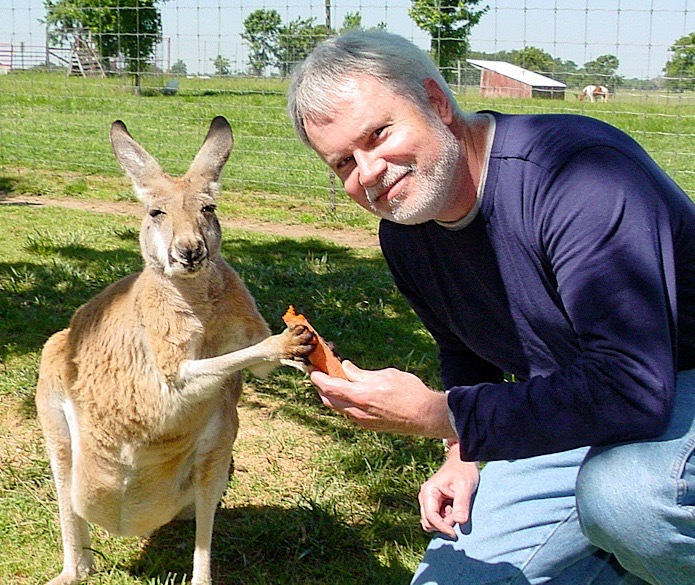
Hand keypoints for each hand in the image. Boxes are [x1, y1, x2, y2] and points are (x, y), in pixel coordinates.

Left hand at [309, 360, 453, 437]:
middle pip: (328, 400)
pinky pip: (348, 414)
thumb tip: (346, 368)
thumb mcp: (385, 375)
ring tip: (335, 383)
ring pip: (338, 408)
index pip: (329, 387)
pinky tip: (350, 395)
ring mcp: (362, 421)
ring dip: (332, 397)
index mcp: (360, 396)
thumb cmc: (408, 391)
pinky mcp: (369, 426)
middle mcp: (357, 412)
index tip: (313, 370)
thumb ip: (361, 374)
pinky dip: (343, 404)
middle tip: (322, 375)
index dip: (318, 378)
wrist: (425, 415)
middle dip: (322, 388)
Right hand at [418, 443, 478, 537]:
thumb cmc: (463, 471)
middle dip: (444, 525)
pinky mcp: (435, 505)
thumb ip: (461, 504)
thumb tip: (459, 522)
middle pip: (429, 523)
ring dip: (446, 522)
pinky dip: (447, 519)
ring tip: (458, 509)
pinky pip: (438, 519)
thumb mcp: (465, 486)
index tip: (456, 535)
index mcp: (428, 491)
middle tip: (459, 516)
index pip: (431, 517)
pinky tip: (456, 508)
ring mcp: (429, 502)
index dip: (442, 528)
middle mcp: (425, 498)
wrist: (463, 462)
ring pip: (433, 523)